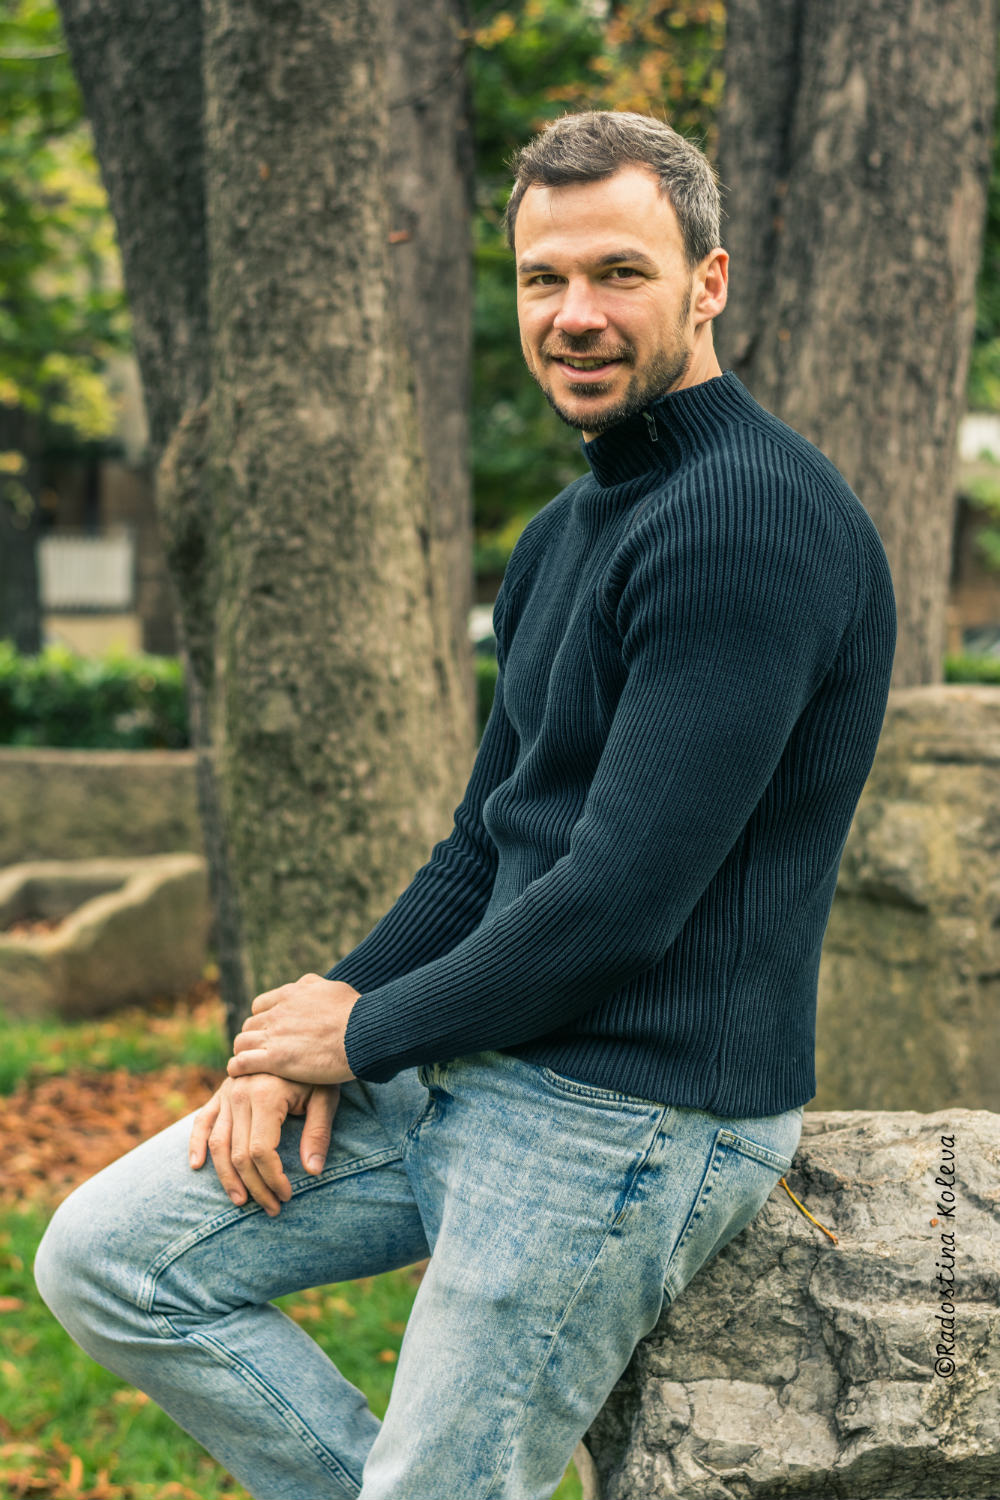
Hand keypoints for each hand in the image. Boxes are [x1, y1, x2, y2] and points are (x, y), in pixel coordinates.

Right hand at [189, 1072, 339, 1215]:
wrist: (301, 1038)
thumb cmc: (319, 1071)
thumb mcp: (327, 1096)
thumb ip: (318, 1133)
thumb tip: (312, 1172)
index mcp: (266, 1094)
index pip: (260, 1151)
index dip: (272, 1179)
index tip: (286, 1195)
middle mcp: (241, 1092)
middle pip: (238, 1153)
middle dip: (254, 1186)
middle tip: (271, 1208)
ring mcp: (227, 1091)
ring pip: (217, 1143)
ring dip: (226, 1177)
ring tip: (240, 1201)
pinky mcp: (221, 1092)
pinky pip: (202, 1121)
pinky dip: (196, 1143)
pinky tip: (196, 1166)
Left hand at [227, 973, 360, 1085]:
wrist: (364, 1032)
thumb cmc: (357, 1013)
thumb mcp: (333, 988)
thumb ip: (314, 986)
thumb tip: (305, 984)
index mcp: (291, 995)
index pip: (260, 1005)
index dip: (262, 1020)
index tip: (269, 1032)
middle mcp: (279, 1012)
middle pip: (250, 1025)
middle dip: (252, 1038)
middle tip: (259, 1052)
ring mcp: (275, 1035)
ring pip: (241, 1042)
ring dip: (242, 1052)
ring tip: (245, 1065)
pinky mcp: (276, 1059)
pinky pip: (242, 1062)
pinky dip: (236, 1068)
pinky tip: (237, 1074)